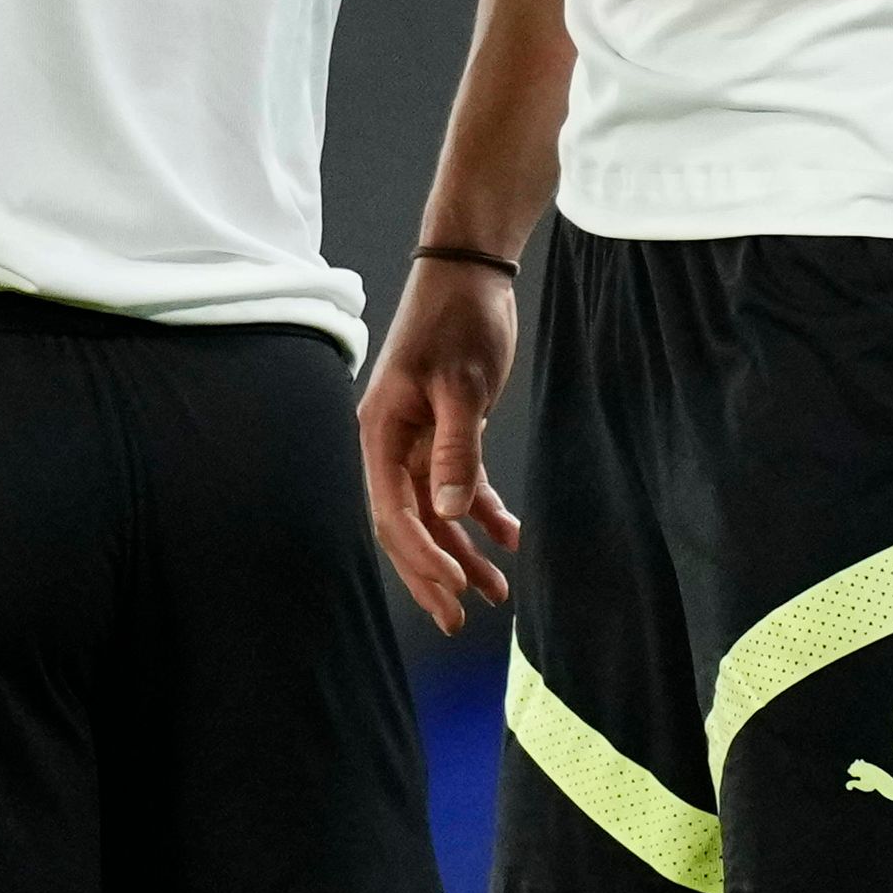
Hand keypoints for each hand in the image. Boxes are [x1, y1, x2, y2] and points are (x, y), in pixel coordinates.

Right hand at [358, 255, 524, 634]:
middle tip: (460, 619)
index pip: (393, 512)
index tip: (454, 588)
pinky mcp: (448, 432)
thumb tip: (449, 511)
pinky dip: (483, 514)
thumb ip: (455, 448)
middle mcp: (392, 443)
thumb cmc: (457, 319)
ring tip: (497, 592)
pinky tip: (510, 537)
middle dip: (434, 573)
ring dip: (463, 550)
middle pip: (407, 524)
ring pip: (436, 512)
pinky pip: (460, 486)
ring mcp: (419, 440)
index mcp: (381, 432)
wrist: (471, 273)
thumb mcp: (460, 383)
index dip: (421, 556)